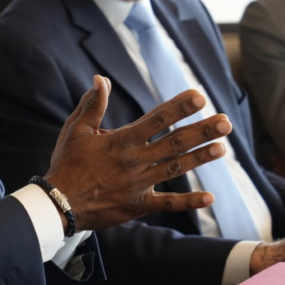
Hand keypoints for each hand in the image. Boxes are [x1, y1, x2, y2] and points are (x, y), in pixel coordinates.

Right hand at [45, 75, 230, 231]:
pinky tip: (210, 197)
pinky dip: (188, 201)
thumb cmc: (66, 164)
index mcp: (121, 141)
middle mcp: (135, 161)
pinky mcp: (138, 205)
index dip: (179, 107)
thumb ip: (92, 104)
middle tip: (226, 122)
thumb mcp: (75, 130)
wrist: (58, 204)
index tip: (199, 96)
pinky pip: (167, 203)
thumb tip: (100, 78)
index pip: (157, 119)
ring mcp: (138, 184)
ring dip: (200, 157)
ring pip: (176, 168)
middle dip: (201, 131)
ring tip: (223, 147)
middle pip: (174, 143)